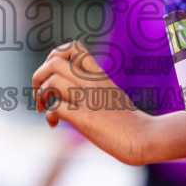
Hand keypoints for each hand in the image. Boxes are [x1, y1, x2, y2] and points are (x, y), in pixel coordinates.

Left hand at [31, 40, 149, 164]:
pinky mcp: (86, 120)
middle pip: (54, 61)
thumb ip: (95, 87)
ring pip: (52, 82)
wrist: (145, 138)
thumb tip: (76, 91)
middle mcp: (92, 83)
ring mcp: (89, 100)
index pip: (73, 47)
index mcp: (99, 75)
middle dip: (39, 76)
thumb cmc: (130, 122)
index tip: (53, 76)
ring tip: (44, 109)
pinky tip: (55, 124)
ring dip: (41, 95)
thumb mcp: (112, 94)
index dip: (55, 57)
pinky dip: (49, 115)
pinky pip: (56, 107)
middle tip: (40, 94)